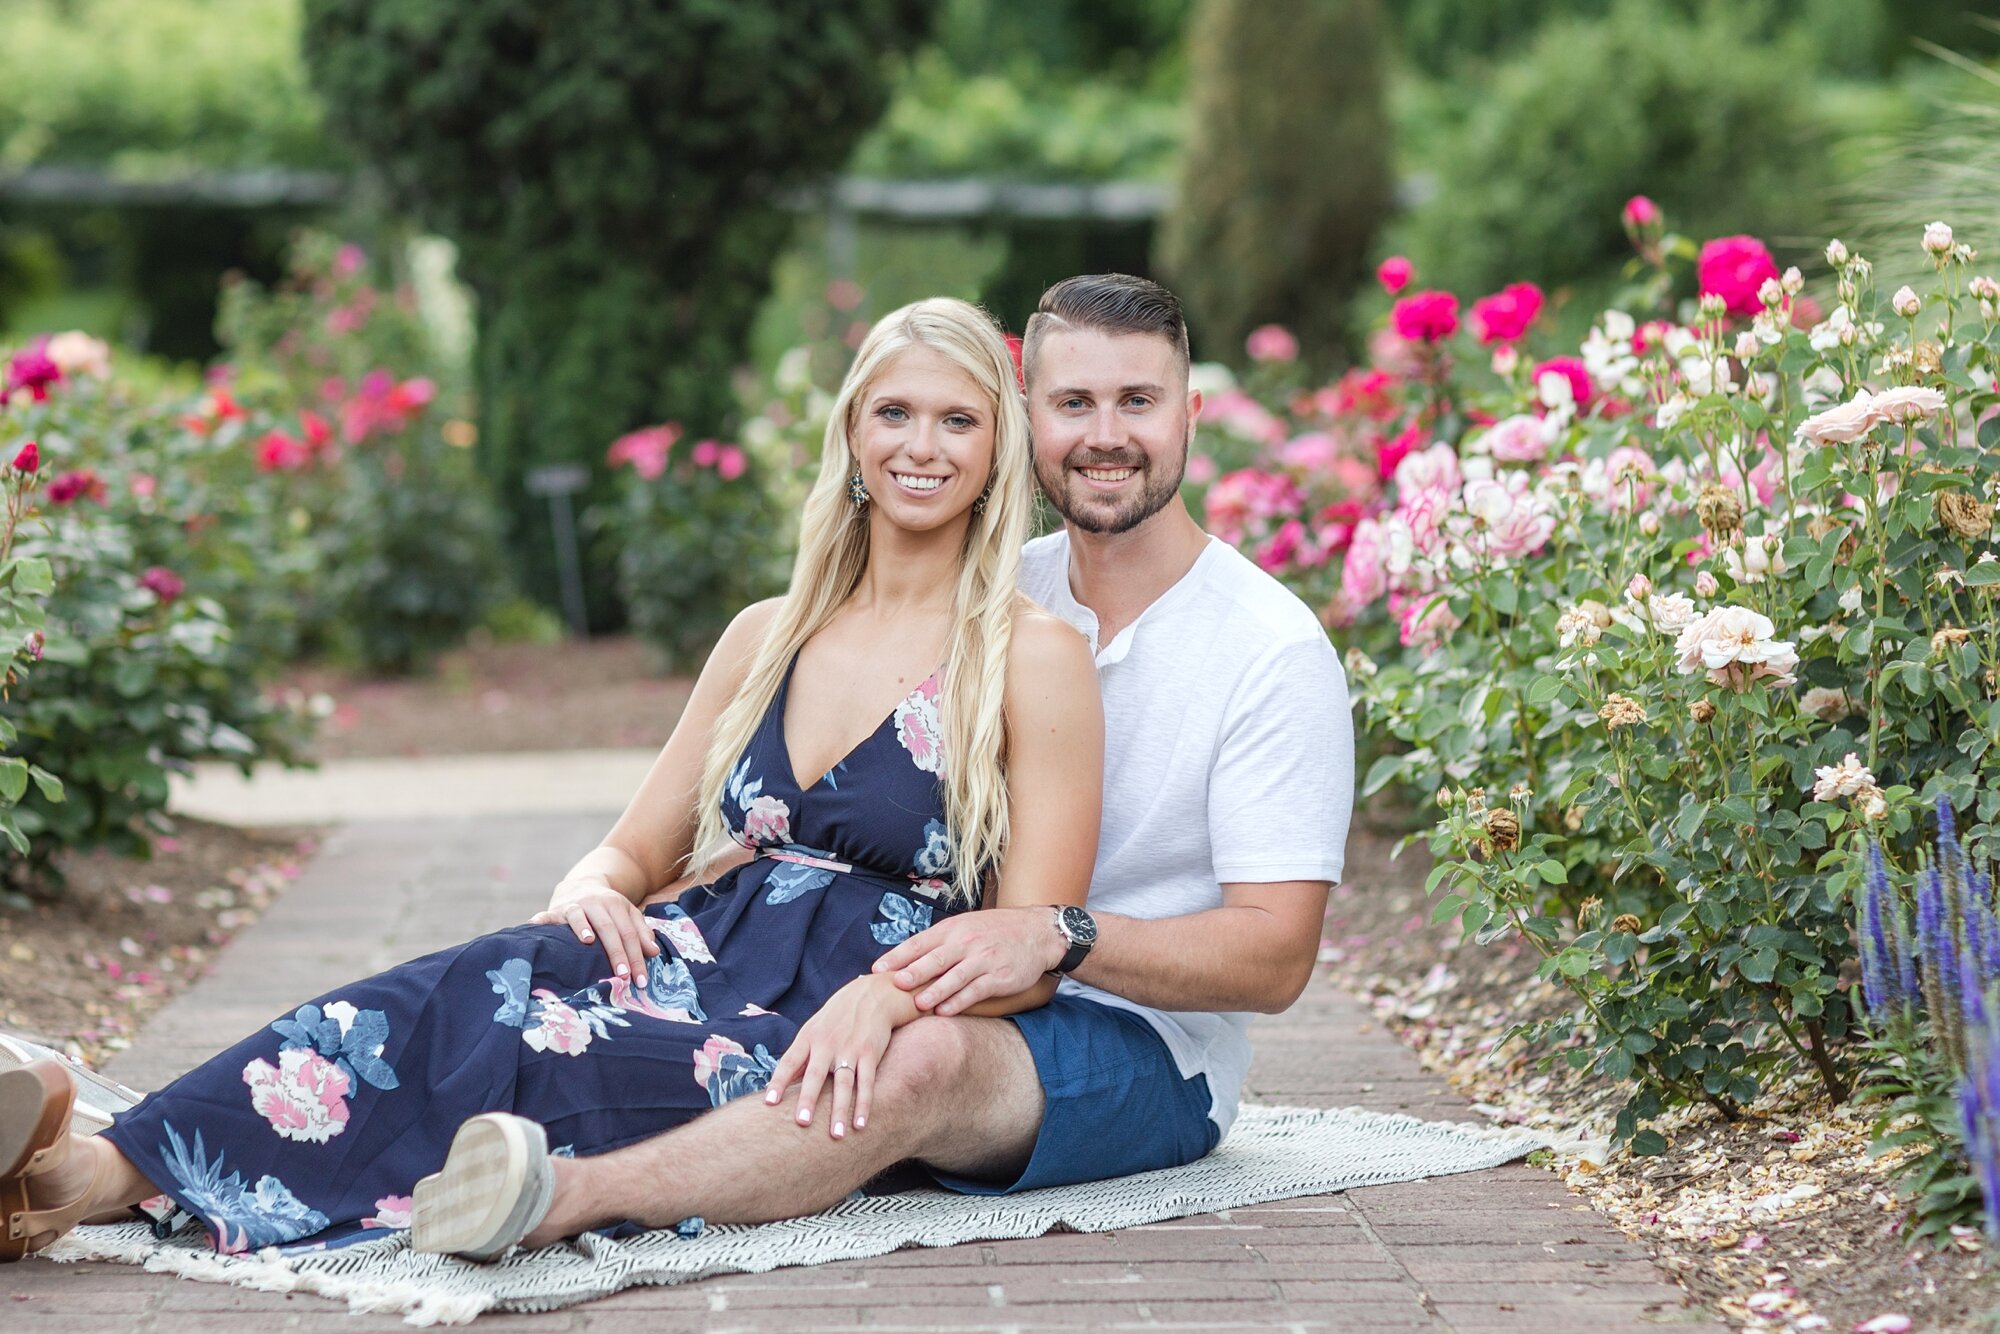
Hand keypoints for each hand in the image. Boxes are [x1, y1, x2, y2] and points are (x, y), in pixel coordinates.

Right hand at [530, 879, 659, 979]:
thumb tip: (654, 952)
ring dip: (582, 927)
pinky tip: (535, 926)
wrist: (582, 885)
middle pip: (608, 928)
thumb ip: (641, 932)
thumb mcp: (627, 915)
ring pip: (579, 916)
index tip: (640, 980)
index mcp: (616, 905)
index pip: (629, 933)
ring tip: (588, 942)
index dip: (636, 957)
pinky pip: (547, 915)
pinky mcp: (555, 910)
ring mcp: (574, 905)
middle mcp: (595, 903)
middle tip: (623, 976)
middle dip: (617, 953)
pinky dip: (540, 920)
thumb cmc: (608, 909)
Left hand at [765, 974, 909, 1137]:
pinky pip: (867, 1082)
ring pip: (844, 1083)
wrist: (872, 994)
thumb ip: (800, 1055)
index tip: (769, 1103)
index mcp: (808, 1037)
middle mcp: (827, 1043)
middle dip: (808, 1099)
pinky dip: (864, 1104)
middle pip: (816, 1074)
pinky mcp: (870, 1052)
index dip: (778, 1082)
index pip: (789, 1062)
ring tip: (836, 1135)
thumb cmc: (837, 1016)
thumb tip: (781, 1084)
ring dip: (840, 1110)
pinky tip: (860, 1124)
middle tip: (802, 1123)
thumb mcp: (814, 1028)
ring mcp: (850, 1048)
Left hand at [870, 907, 1065, 1015]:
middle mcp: (967, 942)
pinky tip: (945, 1011)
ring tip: (918, 1004)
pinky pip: (976, 990)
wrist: (1037, 932)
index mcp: (953, 929)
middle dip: (914, 972)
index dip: (898, 955)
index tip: (877, 969)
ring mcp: (984, 959)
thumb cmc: (994, 930)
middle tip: (894, 984)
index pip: (920, 942)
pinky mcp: (1000, 976)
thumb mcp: (966, 926)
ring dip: (936, 990)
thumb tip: (905, 958)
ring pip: (955, 976)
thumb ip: (939, 941)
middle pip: (935, 958)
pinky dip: (960, 1001)